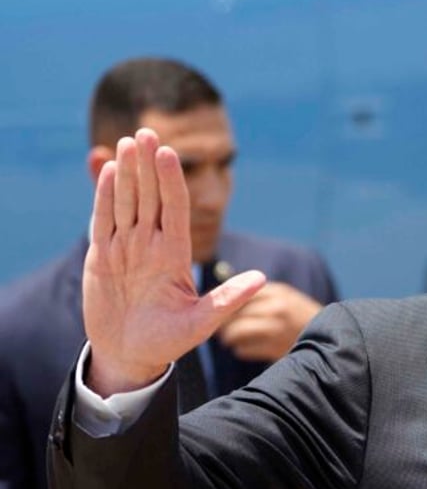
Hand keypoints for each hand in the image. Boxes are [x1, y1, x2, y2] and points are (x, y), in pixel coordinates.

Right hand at [83, 129, 265, 395]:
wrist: (131, 355)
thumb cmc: (168, 340)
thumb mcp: (201, 323)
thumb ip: (228, 300)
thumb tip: (262, 279)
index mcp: (176, 255)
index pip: (175, 210)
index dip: (172, 182)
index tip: (171, 154)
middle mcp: (151, 245)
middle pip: (150, 197)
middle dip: (149, 166)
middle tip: (147, 133)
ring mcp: (126, 248)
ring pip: (127, 202)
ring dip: (127, 173)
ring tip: (129, 142)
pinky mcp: (102, 256)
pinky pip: (102, 220)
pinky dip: (104, 196)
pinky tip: (107, 171)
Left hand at [216, 281, 321, 360]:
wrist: (331, 339)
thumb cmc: (300, 318)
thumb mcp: (286, 298)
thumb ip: (261, 295)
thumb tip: (225, 295)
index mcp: (278, 291)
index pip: (239, 293)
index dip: (223, 301)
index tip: (212, 307)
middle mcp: (277, 307)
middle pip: (234, 312)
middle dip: (222, 320)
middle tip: (216, 326)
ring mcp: (277, 328)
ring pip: (236, 331)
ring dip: (229, 336)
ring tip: (229, 339)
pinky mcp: (275, 349)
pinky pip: (244, 349)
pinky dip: (240, 349)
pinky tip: (243, 348)